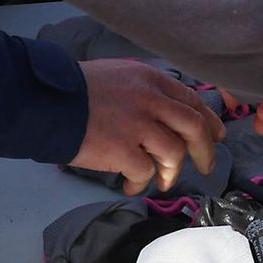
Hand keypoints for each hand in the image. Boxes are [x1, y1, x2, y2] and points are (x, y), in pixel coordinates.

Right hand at [73, 61, 223, 194]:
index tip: (218, 136)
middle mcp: (149, 99)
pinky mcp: (122, 150)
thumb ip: (145, 91)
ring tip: (159, 181)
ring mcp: (137, 125)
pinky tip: (129, 186)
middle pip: (193, 127)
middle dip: (205, 151)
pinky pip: (145, 173)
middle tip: (205, 168)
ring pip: (174, 153)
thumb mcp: (119, 76)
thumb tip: (168, 114)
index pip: (192, 100)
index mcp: (150, 80)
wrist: (45, 102)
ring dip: (170, 172)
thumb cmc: (77, 91)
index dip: (209, 121)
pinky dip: (141, 183)